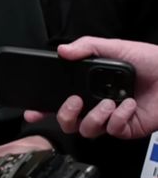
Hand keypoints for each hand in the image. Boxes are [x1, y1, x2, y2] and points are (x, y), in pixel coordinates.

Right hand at [24, 36, 157, 138]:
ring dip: (95, 117)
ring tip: (109, 103)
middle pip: (68, 121)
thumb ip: (88, 46)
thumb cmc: (152, 61)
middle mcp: (96, 104)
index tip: (32, 110)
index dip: (43, 108)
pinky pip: (112, 131)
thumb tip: (63, 50)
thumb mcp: (116, 47)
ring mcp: (110, 118)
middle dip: (65, 114)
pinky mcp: (125, 128)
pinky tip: (128, 105)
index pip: (59, 99)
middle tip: (74, 102)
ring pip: (87, 129)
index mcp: (89, 86)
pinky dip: (119, 118)